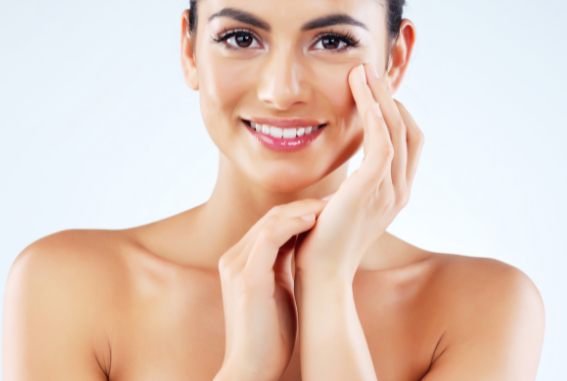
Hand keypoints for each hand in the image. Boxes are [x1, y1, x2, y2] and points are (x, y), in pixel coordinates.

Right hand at [216, 199, 327, 380]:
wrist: (252, 367)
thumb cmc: (269, 335)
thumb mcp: (278, 290)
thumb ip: (283, 266)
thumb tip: (305, 245)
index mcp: (239, 261)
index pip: (268, 224)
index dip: (298, 212)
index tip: (327, 209)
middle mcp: (233, 259)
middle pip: (269, 218)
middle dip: (303, 206)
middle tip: (333, 201)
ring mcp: (236, 267)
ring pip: (270, 223)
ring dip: (301, 211)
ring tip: (328, 207)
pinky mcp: (246, 278)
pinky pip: (269, 239)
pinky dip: (292, 224)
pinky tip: (313, 221)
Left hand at [295, 63, 423, 280]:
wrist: (320, 274)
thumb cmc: (323, 240)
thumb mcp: (343, 205)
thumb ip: (352, 183)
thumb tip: (343, 166)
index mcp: (395, 192)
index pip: (409, 140)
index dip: (395, 110)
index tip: (373, 89)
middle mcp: (400, 190)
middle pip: (408, 129)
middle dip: (389, 96)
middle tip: (368, 70)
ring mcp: (389, 191)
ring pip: (395, 129)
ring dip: (380, 97)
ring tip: (362, 72)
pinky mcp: (370, 190)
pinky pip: (382, 143)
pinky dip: (375, 115)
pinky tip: (361, 95)